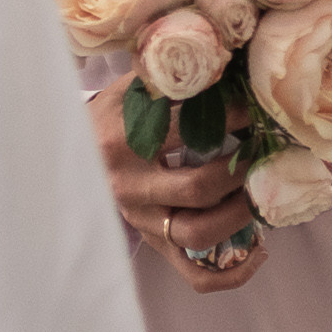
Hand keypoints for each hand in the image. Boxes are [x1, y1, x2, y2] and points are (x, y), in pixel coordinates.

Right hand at [87, 75, 267, 297]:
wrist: (68, 156)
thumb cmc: (107, 118)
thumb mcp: (127, 91)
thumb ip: (166, 76)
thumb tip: (224, 57)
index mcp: (121, 143)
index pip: (185, 130)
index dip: (232, 117)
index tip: (257, 107)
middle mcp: (129, 189)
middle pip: (197, 188)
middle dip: (240, 169)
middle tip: (263, 149)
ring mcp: (142, 223)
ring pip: (198, 235)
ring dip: (241, 214)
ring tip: (262, 191)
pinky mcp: (154, 246)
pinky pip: (195, 275)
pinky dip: (232, 273)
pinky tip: (260, 251)